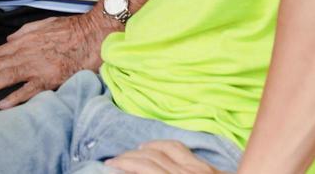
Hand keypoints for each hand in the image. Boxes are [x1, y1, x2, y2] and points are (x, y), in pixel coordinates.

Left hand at [0, 11, 111, 108]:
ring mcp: (38, 65)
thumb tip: (7, 40)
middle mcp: (26, 52)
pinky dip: (16, 96)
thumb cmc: (71, 28)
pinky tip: (2, 104)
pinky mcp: (53, 76)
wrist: (95, 32)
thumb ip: (23, 33)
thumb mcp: (43, 24)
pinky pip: (31, 88)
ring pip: (5, 76)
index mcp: (22, 41)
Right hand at [107, 141, 222, 172]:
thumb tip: (140, 171)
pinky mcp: (206, 167)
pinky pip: (178, 147)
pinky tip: (154, 147)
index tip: (108, 166)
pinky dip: (161, 144)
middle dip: (127, 158)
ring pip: (162, 149)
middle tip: (113, 161)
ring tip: (130, 154)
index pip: (145, 168)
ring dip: (142, 149)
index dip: (124, 165)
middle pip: (149, 158)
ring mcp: (198, 168)